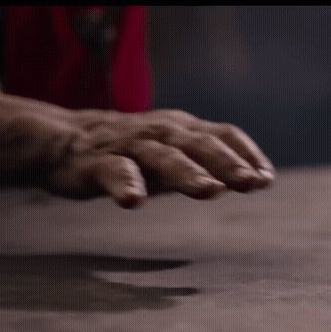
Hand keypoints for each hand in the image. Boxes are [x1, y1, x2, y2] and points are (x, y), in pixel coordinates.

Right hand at [0, 85, 274, 207]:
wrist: (64, 140)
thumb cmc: (134, 150)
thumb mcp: (177, 152)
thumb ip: (212, 163)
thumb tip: (258, 178)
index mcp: (183, 129)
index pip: (222, 134)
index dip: (246, 154)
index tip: (266, 179)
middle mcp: (162, 132)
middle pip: (199, 144)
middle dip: (227, 163)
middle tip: (251, 183)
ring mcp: (131, 145)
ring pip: (163, 156)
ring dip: (188, 172)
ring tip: (211, 191)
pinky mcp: (97, 162)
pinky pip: (113, 171)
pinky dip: (125, 183)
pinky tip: (133, 201)